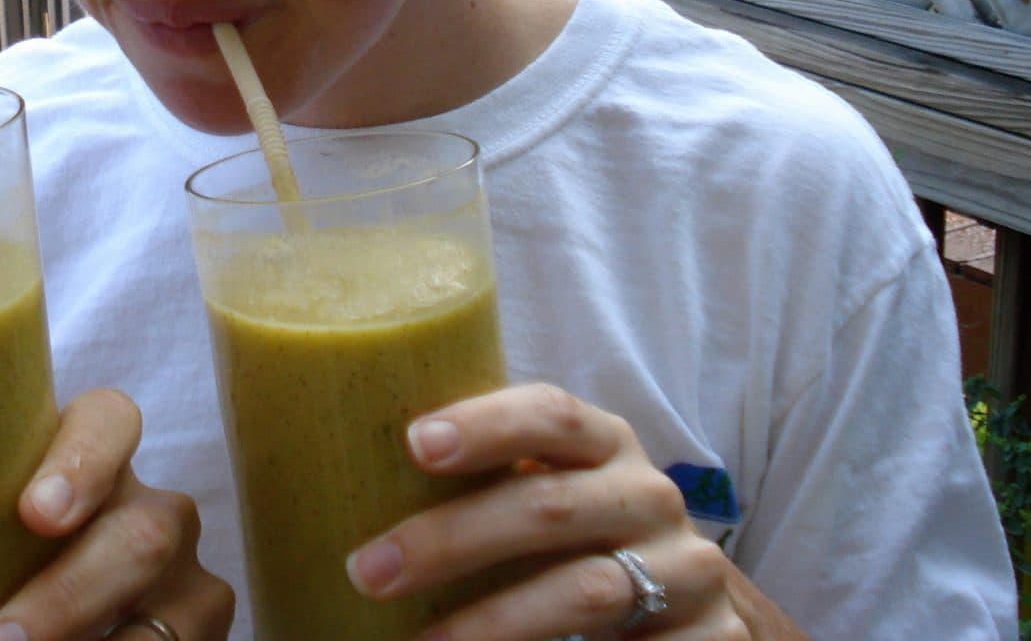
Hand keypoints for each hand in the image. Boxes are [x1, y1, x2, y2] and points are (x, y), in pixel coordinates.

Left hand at [0, 388, 233, 640]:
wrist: (4, 620)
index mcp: (78, 450)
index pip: (109, 418)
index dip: (85, 459)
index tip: (31, 514)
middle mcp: (143, 504)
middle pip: (144, 529)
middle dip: (69, 597)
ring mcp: (179, 580)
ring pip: (170, 610)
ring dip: (90, 640)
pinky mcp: (192, 640)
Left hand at [341, 382, 795, 639]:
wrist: (681, 609)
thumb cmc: (569, 538)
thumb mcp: (535, 494)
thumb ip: (469, 480)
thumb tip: (320, 479)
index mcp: (601, 441)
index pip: (549, 413)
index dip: (484, 424)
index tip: (415, 444)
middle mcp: (648, 493)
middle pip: (547, 507)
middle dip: (449, 540)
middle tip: (366, 570)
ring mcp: (686, 569)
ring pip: (581, 592)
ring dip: (490, 625)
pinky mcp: (710, 639)